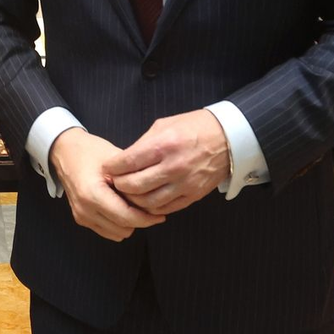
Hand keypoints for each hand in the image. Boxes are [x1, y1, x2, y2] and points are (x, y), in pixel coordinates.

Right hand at [49, 128, 164, 241]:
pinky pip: (108, 231)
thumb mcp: (114, 159)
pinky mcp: (81, 219)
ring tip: (133, 204)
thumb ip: (133, 178)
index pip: (127, 217)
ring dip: (129, 223)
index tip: (160, 214)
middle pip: (124, 228)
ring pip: (118, 234)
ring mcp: (82, 216)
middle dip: (139, 219)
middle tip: (149, 206)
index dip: (147, 218)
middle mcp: (85, 209)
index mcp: (92, 194)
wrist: (64, 151)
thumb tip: (154, 194)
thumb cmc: (89, 150)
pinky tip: (122, 207)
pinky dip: (118, 224)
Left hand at [102, 109, 229, 216]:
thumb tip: (124, 159)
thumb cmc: (192, 127)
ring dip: (133, 199)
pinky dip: (151, 207)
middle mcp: (173, 167)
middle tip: (114, 182)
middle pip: (134, 186)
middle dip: (119, 185)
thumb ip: (143, 144)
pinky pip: (166, 208)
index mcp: (163, 145)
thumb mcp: (163, 125)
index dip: (112, 168)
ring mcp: (184, 184)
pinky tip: (145, 200)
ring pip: (148, 202)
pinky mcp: (193, 196)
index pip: (128, 162)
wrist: (227, 138)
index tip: (107, 168)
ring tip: (128, 192)